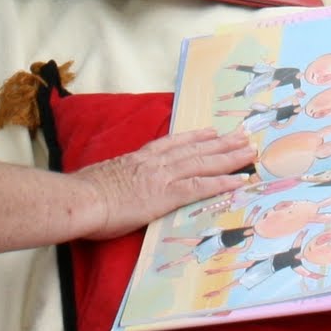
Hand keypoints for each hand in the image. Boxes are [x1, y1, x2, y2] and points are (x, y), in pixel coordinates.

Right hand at [73, 127, 254, 240]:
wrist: (82, 199)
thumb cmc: (86, 193)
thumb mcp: (105, 177)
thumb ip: (120, 177)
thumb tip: (121, 183)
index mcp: (139, 158)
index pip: (173, 144)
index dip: (195, 137)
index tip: (211, 132)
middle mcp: (155, 162)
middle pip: (194, 149)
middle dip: (221, 143)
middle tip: (242, 136)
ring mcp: (162, 177)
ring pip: (202, 163)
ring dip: (228, 157)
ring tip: (249, 151)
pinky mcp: (166, 195)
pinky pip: (200, 187)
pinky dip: (221, 183)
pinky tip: (238, 180)